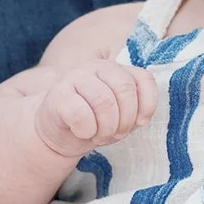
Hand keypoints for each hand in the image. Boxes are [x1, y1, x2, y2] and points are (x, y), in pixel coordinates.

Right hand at [34, 58, 156, 158]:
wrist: (57, 132)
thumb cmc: (93, 122)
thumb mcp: (121, 115)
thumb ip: (136, 110)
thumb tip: (142, 118)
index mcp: (115, 69)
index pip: (143, 79)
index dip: (146, 106)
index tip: (138, 123)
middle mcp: (96, 67)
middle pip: (125, 89)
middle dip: (125, 120)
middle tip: (115, 134)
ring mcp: (75, 77)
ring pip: (104, 101)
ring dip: (106, 129)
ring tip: (99, 136)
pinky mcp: (58, 94)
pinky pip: (80, 114)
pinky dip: (86, 131)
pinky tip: (82, 132)